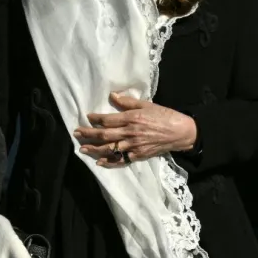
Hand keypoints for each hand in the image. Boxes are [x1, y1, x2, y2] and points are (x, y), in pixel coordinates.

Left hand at [75, 92, 197, 167]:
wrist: (180, 132)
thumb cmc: (164, 116)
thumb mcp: (147, 104)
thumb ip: (127, 102)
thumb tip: (112, 96)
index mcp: (132, 118)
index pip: (108, 120)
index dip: (95, 119)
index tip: (87, 117)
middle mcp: (130, 133)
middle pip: (104, 135)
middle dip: (88, 134)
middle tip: (76, 133)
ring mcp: (134, 146)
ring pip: (110, 149)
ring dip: (94, 149)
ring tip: (82, 148)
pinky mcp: (138, 155)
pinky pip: (121, 160)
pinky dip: (109, 162)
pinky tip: (99, 162)